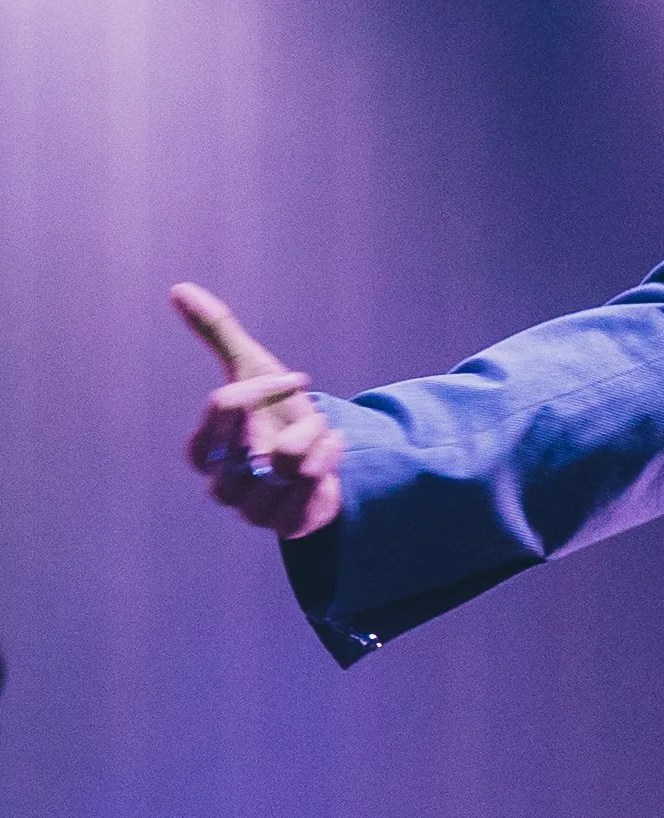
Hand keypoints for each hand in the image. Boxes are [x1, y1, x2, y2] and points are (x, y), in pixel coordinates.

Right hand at [172, 283, 344, 540]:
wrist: (320, 455)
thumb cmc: (276, 411)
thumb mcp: (252, 367)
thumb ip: (217, 332)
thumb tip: (179, 289)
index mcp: (206, 448)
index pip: (223, 408)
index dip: (264, 388)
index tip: (297, 377)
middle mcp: (222, 483)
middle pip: (250, 448)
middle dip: (294, 421)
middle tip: (311, 410)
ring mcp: (253, 510)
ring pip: (287, 470)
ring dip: (316, 442)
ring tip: (323, 435)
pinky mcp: (286, 528)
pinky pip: (308, 498)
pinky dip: (329, 466)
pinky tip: (331, 456)